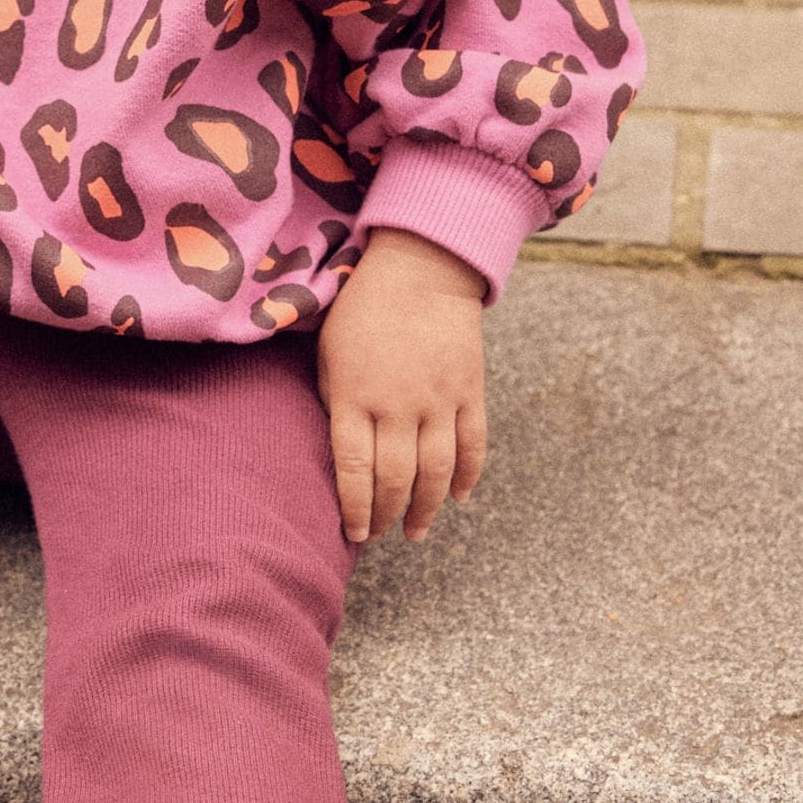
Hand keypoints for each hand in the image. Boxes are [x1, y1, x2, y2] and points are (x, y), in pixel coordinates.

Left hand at [316, 228, 487, 544]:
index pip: (354, 470)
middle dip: (386, 515)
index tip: (353, 534)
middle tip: (380, 534)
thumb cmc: (362, 310)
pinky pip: (473, 445)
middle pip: (395, 479)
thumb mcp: (329, 354)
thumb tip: (339, 454)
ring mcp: (439, 400)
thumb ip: (335, 403)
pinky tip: (459, 498)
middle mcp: (398, 405)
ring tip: (415, 530)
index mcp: (355, 396)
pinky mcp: (470, 391)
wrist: (420, 268)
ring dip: (427, 509)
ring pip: (437, 473)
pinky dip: (469, 477)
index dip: (355, 510)